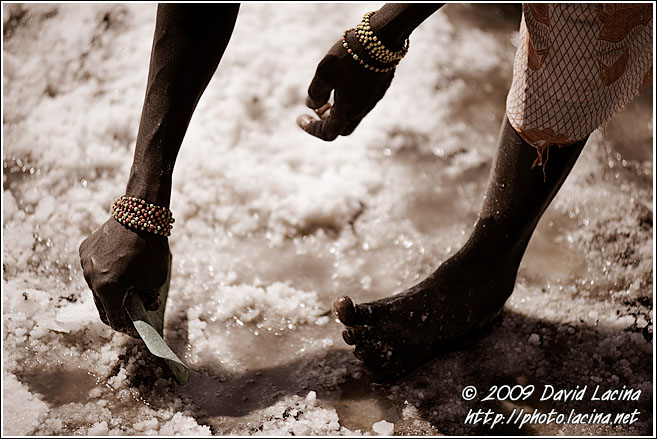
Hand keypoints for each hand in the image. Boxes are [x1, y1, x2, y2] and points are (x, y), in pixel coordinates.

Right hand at [79, 217, 169, 334]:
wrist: (141, 214)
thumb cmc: (151, 248)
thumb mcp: (155, 278)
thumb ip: (149, 297)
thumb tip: (148, 306)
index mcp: (108, 289)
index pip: (113, 318)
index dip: (125, 327)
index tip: (134, 330)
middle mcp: (91, 278)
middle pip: (102, 304)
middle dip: (117, 310)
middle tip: (130, 314)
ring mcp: (85, 263)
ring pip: (97, 285)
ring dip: (110, 290)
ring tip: (126, 289)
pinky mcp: (85, 250)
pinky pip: (93, 268)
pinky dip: (105, 272)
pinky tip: (119, 268)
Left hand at [297, 32, 394, 140]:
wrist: (382, 39)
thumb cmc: (350, 56)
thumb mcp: (324, 73)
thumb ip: (316, 93)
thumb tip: (311, 105)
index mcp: (347, 111)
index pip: (327, 132)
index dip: (310, 128)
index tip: (299, 118)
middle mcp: (362, 110)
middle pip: (342, 127)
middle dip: (326, 121)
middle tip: (316, 106)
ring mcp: (373, 100)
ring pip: (353, 114)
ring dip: (338, 109)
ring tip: (328, 91)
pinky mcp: (379, 88)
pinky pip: (362, 102)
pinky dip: (349, 99)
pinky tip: (344, 81)